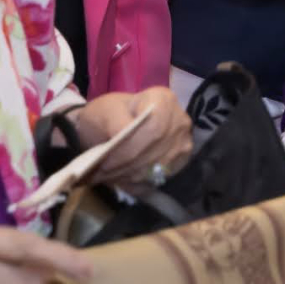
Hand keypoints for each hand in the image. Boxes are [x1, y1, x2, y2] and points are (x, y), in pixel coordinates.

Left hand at [70, 87, 192, 184]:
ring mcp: (183, 142)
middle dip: (128, 165)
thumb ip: (116, 121)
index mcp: (164, 100)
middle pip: (156, 150)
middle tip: (102, 174)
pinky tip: (120, 179)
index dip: (132, 148)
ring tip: (108, 177)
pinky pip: (159, 178)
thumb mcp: (106, 111)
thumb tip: (122, 135)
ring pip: (158, 167)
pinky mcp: (179, 162)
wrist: (113, 126)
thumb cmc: (110, 114)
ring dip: (130, 176)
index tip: (106, 161)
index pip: (154, 128)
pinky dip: (137, 183)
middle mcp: (180, 121)